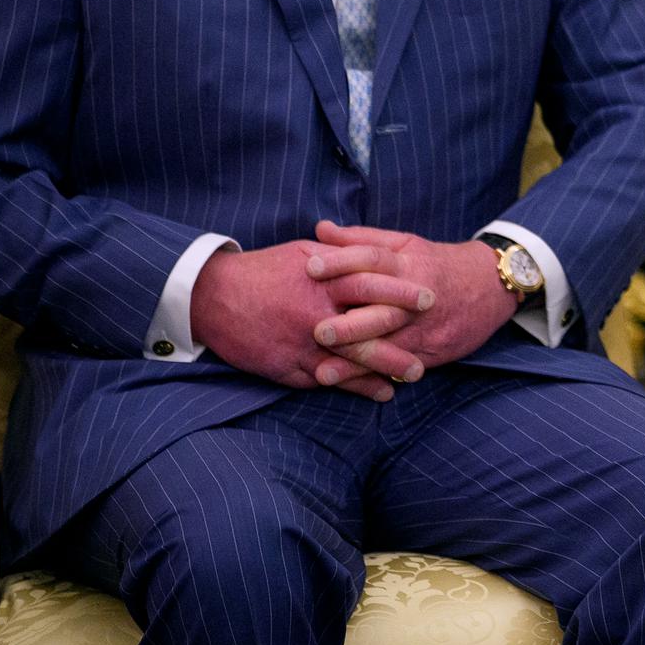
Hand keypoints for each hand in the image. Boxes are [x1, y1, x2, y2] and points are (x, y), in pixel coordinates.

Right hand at [188, 239, 431, 400]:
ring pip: (349, 362)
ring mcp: (301, 344)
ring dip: (382, 371)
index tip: (431, 298)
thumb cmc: (263, 271)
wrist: (213, 297)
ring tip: (412, 376)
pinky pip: (325, 380)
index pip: (370, 285)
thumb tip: (371, 253)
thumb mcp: (303, 254)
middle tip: (430, 350)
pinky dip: (352, 386)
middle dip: (400, 343)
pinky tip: (375, 392)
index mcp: (321, 282)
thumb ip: (339, 257)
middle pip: (366, 332)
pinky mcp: (286, 367)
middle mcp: (315, 315)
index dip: (401, 293)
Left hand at [303, 221, 520, 385]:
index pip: (373, 260)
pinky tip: (352, 387)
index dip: (342, 262)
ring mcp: (424, 327)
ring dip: (356, 362)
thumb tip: (319, 228)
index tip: (310, 267)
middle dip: (351, 325)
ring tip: (324, 373)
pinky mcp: (431, 351)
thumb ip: (361, 238)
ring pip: (389, 346)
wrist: (490, 287)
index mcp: (408, 264)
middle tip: (318, 331)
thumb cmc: (437, 263)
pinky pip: (401, 367)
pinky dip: (375, 379)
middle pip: (382, 310)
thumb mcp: (405, 243)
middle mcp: (416, 297)